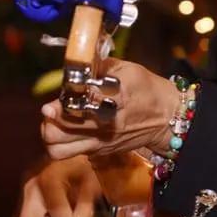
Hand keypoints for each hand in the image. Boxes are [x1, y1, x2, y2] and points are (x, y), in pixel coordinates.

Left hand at [40, 58, 179, 160]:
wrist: (167, 119)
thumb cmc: (146, 89)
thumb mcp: (127, 69)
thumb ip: (97, 67)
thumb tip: (74, 62)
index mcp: (114, 100)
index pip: (78, 105)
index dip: (61, 104)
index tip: (55, 101)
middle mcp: (105, 125)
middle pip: (59, 131)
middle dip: (50, 119)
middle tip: (52, 109)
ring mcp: (100, 142)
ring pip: (58, 149)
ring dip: (51, 134)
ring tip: (56, 122)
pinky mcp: (99, 152)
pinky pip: (68, 154)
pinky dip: (60, 143)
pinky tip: (67, 129)